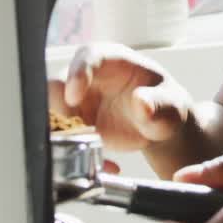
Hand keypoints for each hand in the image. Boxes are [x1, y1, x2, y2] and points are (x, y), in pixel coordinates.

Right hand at [54, 43, 193, 151]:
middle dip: (59, 111)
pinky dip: (79, 156)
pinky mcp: (72, 125)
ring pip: (52, 116)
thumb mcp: (170, 105)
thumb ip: (158, 104)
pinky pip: (63, 140)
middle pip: (55, 86)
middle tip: (79, 133)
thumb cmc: (164, 104)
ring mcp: (75, 102)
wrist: (158, 124)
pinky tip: (108, 165)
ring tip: (98, 154)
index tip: (74, 96)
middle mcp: (86, 77)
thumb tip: (142, 104)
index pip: (86, 57)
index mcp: (110, 60)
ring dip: (67, 138)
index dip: (76, 74)